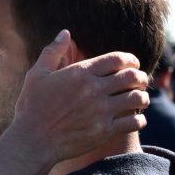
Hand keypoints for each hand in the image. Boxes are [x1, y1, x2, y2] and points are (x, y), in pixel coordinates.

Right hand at [11, 30, 149, 164]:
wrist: (32, 141)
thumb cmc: (31, 107)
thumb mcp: (36, 75)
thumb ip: (52, 52)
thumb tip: (65, 33)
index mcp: (80, 73)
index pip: (117, 59)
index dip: (130, 59)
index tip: (133, 64)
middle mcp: (93, 90)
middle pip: (132, 76)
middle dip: (140, 76)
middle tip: (141, 80)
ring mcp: (101, 111)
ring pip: (137, 98)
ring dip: (143, 96)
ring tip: (141, 98)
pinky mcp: (104, 131)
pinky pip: (133, 122)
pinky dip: (139, 119)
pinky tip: (136, 119)